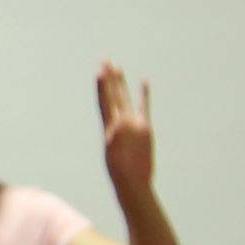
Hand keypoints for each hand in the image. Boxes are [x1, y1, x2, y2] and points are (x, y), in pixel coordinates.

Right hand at [97, 61, 155, 203]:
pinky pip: (144, 107)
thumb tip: (116, 128)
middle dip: (108, 77)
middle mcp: (120, 123)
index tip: (99, 71)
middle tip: (105, 60)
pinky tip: (144, 81)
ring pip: (124, 98)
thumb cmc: (120, 174)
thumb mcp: (111, 153)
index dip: (101, 86)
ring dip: (120, 82)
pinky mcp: (145, 128)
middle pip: (113, 95)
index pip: (103, 102)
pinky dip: (144, 94)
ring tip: (116, 67)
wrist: (133, 184)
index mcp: (109, 130)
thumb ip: (114, 136)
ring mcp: (133, 124)